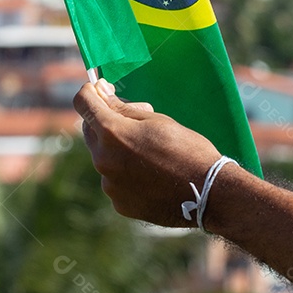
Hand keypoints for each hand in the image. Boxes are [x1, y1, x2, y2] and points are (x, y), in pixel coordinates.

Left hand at [73, 79, 222, 226]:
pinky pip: (114, 180)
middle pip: (90, 131)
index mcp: (112, 134)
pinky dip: (126, 172)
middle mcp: (103, 160)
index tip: (101, 88)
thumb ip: (123, 108)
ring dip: (118, 149)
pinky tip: (152, 174)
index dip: (90, 91)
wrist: (209, 194)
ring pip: (104, 157)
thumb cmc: (188, 150)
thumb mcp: (157, 121)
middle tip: (139, 116)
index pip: (83, 104)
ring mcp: (110, 185)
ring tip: (152, 152)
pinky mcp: (119, 203)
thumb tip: (101, 93)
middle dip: (107, 120)